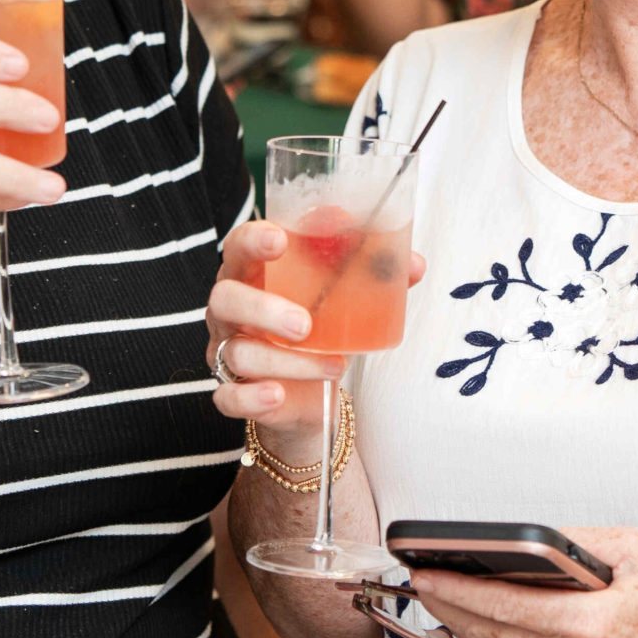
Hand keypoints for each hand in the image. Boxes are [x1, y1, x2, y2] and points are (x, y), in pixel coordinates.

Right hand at [206, 220, 423, 454]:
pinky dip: (251, 398)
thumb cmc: (318, 329)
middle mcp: (233, 311)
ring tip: (334, 365)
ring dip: (285, 362)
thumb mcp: (343, 298)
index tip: (279, 239)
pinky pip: (227, 397)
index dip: (252, 240)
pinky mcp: (232, 392)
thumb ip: (372, 275)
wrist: (308, 393)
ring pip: (237, 354)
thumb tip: (412, 264)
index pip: (239, 247)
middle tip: (304, 324)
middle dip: (263, 308)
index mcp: (254, 274)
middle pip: (225, 298)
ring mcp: (227, 352)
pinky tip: (276, 395)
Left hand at [409, 527, 637, 637]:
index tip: (426, 572)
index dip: (459, 590)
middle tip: (415, 578)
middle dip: (447, 605)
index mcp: (588, 623)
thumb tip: (529, 538)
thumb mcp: (632, 547)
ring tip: (432, 592)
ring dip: (460, 623)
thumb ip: (577, 542)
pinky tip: (466, 617)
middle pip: (491, 634)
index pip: (506, 608)